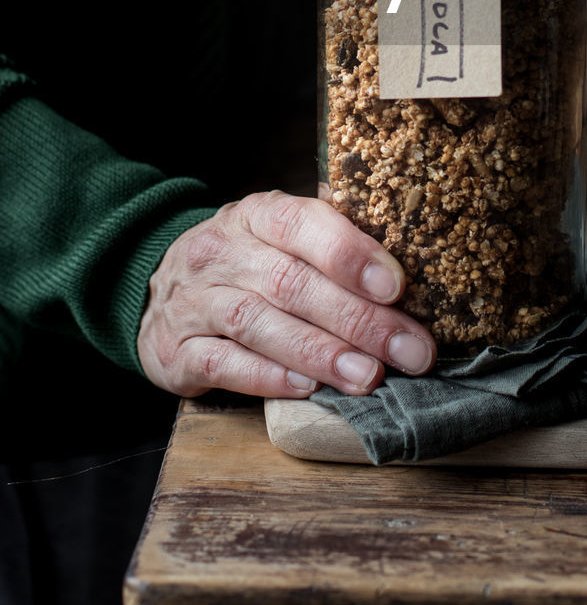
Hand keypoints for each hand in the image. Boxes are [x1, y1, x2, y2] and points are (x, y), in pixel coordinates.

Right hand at [137, 190, 435, 398]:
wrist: (160, 286)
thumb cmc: (246, 260)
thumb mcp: (278, 232)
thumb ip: (331, 233)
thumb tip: (404, 237)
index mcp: (256, 215)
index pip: (301, 223)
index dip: (349, 253)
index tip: (396, 285)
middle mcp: (222, 253)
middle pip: (291, 283)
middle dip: (357, 319)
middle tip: (408, 350)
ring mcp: (195, 302)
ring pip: (258, 324)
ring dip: (319, 352)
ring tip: (368, 376)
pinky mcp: (175, 351)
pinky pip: (221, 364)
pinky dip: (266, 378)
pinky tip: (307, 389)